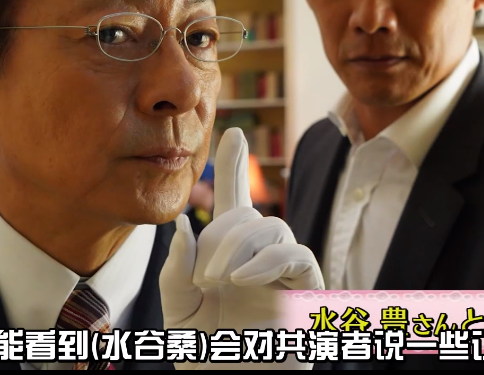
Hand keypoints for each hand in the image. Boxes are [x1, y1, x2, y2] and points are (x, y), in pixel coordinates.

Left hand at [159, 128, 323, 369]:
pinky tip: (241, 279)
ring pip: (272, 228)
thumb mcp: (178, 315)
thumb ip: (176, 272)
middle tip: (204, 275)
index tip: (234, 132)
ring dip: (239, 247)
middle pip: (249, 215)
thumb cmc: (209, 358)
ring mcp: (285, 276)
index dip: (234, 168)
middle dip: (222, 235)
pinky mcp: (308, 293)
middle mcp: (259, 262)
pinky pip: (296, 254)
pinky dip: (267, 260)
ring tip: (219, 281)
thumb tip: (184, 226)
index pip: (234, 205)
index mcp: (228, 260)